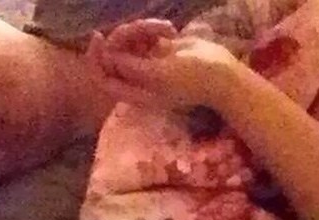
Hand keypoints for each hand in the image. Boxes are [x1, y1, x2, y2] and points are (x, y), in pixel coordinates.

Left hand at [87, 19, 240, 109]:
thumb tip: (110, 57)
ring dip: (142, 29)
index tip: (100, 37)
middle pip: (114, 55)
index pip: (102, 78)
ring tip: (166, 29)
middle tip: (141, 28)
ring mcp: (149, 64)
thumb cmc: (193, 79)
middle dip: (124, 37)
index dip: (96, 59)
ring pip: (129, 41)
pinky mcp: (159, 50)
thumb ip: (132, 68)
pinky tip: (171, 30)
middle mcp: (138, 79)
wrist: (222, 73)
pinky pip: (144, 34)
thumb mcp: (160, 75)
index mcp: (135, 92)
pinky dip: (153, 27)